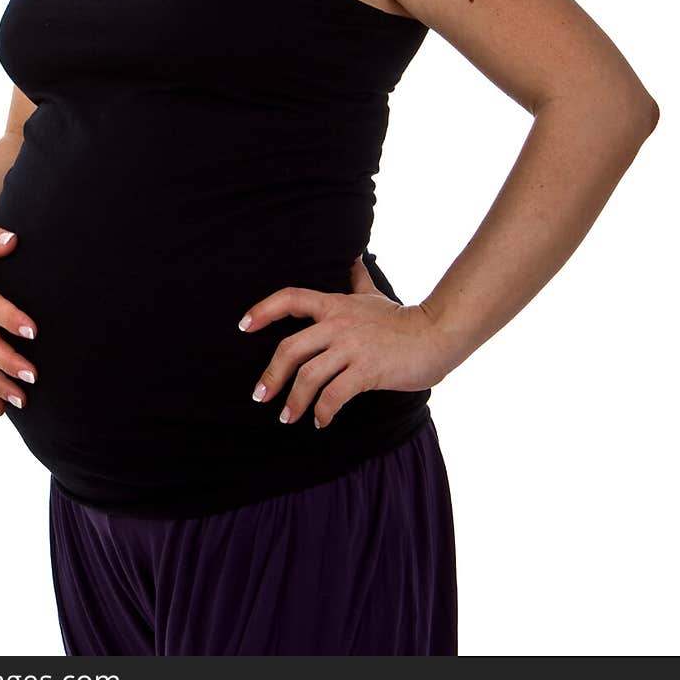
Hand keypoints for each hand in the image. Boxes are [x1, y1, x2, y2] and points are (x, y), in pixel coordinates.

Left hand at [238, 256, 450, 428]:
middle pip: (290, 348)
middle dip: (271, 375)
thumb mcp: (374, 295)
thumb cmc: (403, 319)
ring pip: (309, 376)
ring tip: (287, 417)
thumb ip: (358, 279)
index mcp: (335, 305)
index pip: (290, 298)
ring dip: (294, 401)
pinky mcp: (367, 370)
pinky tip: (321, 421)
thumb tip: (354, 257)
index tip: (243, 325)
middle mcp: (338, 324)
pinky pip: (335, 395)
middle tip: (260, 396)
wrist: (436, 334)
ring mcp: (352, 348)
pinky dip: (323, 411)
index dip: (263, 310)